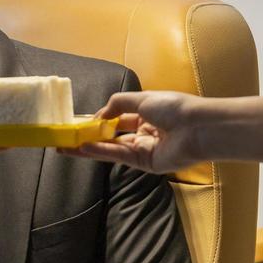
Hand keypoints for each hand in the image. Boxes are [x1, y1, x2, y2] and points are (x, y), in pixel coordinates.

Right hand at [67, 90, 262, 172]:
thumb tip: (99, 114)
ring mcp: (144, 149)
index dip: (99, 119)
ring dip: (88, 147)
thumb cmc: (174, 107)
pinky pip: (118, 156)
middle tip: (66, 138)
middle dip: (89, 136)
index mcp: (147, 114)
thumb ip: (118, 104)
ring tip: (65, 147)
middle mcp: (144, 132)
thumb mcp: (142, 99)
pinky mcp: (144, 164)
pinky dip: (100, 152)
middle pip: (111, 135)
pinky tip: (82, 148)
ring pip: (111, 148)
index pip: (118, 117)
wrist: (197, 127)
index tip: (79, 122)